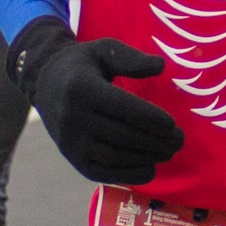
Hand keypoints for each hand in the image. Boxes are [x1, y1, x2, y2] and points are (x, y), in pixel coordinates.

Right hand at [7, 17, 183, 184]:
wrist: (46, 85)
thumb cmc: (83, 65)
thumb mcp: (104, 50)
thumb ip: (132, 58)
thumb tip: (160, 66)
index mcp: (82, 88)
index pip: (122, 108)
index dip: (150, 119)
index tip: (173, 124)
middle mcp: (72, 118)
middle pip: (121, 135)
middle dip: (155, 141)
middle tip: (180, 140)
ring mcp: (70, 142)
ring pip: (114, 156)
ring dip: (146, 158)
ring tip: (170, 152)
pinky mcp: (73, 159)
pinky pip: (103, 172)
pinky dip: (128, 174)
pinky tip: (150, 168)